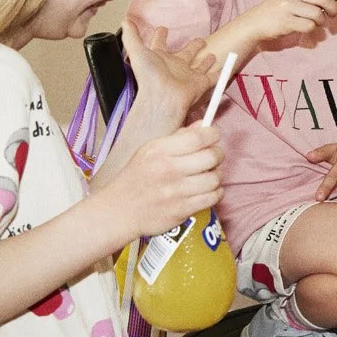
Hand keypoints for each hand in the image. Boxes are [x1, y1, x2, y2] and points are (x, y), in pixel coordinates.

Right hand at [99, 125, 222, 246]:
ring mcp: (176, 192)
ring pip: (215, 178)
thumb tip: (205, 125)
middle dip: (217, 155)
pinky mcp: (181, 210)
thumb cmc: (136, 178)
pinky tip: (207, 190)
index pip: (198, 138)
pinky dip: (215, 192)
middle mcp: (168, 170)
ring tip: (208, 175)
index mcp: (159, 151)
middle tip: (213, 157)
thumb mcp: (149, 151)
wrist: (119, 211)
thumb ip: (179, 137)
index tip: (213, 137)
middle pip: (211, 157)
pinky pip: (213, 198)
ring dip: (216, 175)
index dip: (212, 135)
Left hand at [119, 19, 217, 120]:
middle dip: (192, 46)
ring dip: (206, 60)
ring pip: (200, 65)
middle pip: (186, 53)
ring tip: (211, 55)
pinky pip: (213, 78)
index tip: (162, 29)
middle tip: (199, 40)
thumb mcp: (137, 51)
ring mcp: (189, 75)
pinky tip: (225, 70)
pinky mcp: (200, 83)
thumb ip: (131, 36)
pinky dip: (220, 74)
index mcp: (159, 58)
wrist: (163, 96)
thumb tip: (125, 20)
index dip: (160, 36)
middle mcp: (175, 66)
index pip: (160, 44)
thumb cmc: (149, 75)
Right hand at [235, 0, 336, 50]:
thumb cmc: (279, 10)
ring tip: (316, 22)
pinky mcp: (285, 21)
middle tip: (334, 15)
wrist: (255, 22)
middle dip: (334, 8)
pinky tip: (305, 27)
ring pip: (317, 14)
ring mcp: (288, 7)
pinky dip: (311, 29)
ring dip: (322, 21)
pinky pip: (308, 26)